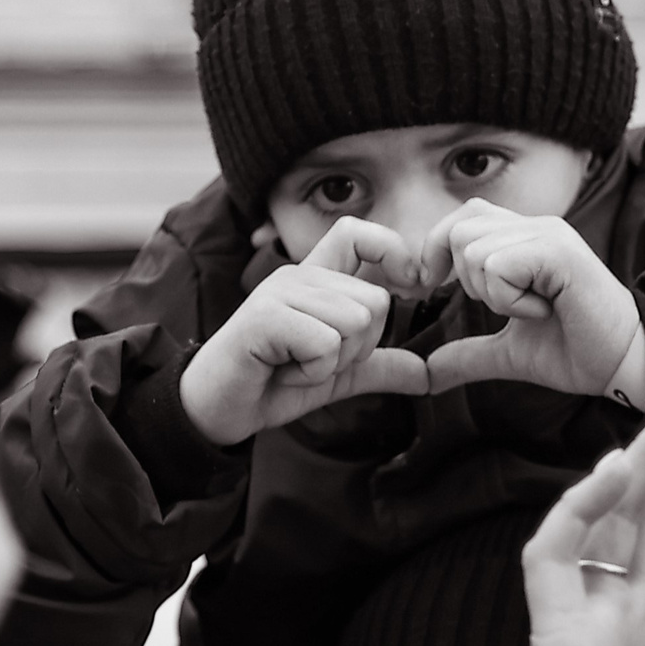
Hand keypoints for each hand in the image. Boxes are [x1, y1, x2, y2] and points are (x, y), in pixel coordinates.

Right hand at [179, 218, 429, 445]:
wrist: (217, 411)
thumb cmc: (271, 384)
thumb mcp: (336, 376)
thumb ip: (378, 367)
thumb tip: (428, 374)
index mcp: (315, 280)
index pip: (359, 234)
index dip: (392, 252)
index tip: (410, 288)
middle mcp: (298, 276)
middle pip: (375, 301)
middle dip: (358, 347)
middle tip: (314, 360)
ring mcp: (280, 292)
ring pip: (355, 322)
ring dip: (332, 362)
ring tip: (294, 365)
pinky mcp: (265, 316)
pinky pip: (325, 343)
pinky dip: (312, 371)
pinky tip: (281, 371)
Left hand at [418, 200, 644, 402]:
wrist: (623, 364)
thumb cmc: (575, 351)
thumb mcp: (509, 354)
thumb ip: (468, 355)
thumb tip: (426, 374)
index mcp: (522, 239)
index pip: (460, 218)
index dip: (436, 250)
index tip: (433, 288)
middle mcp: (534, 226)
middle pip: (458, 232)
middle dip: (467, 282)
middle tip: (511, 306)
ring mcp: (548, 234)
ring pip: (474, 250)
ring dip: (494, 295)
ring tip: (534, 309)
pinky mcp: (558, 251)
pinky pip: (498, 267)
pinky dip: (511, 300)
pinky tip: (544, 309)